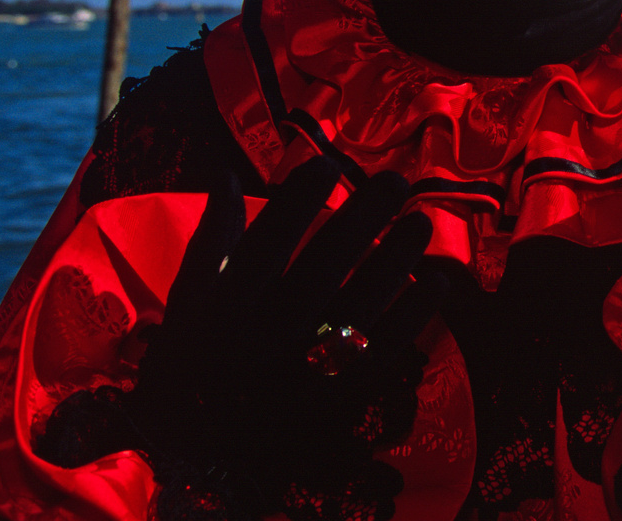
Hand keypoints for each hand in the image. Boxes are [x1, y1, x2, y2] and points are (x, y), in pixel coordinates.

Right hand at [124, 157, 446, 519]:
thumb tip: (227, 174)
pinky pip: (380, 353)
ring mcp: (300, 372)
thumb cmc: (188, 364)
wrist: (190, 457)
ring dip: (395, 259)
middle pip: (322, 265)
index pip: (267, 240)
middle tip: (395, 182)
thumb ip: (213, 239)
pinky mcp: (332, 404)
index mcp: (223, 309)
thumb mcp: (189, 303)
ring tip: (421, 224)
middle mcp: (262, 337)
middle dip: (363, 216)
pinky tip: (433, 283)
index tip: (327, 163)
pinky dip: (410, 317)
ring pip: (359, 304)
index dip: (298, 197)